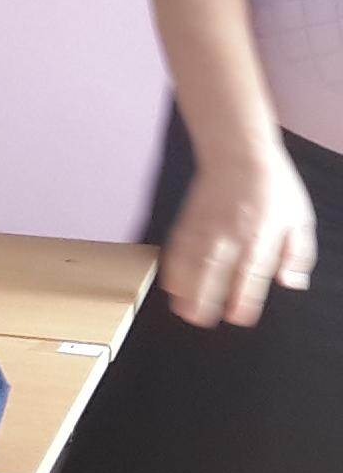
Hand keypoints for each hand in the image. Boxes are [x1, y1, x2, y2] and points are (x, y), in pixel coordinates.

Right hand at [165, 131, 317, 325]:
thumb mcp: (300, 220)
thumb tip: (292, 282)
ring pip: (192, 260)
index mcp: (261, 235)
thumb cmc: (273, 186)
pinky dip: (172, 266)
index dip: (244, 296)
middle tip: (199, 319)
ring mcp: (206, 225)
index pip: (252, 272)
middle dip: (206, 297)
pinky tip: (171, 282)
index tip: (238, 317)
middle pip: (215, 269)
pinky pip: (178, 246)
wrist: (240, 153)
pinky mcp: (189, 219)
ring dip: (185, 286)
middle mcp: (231, 232)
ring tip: (182, 308)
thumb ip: (299, 255)